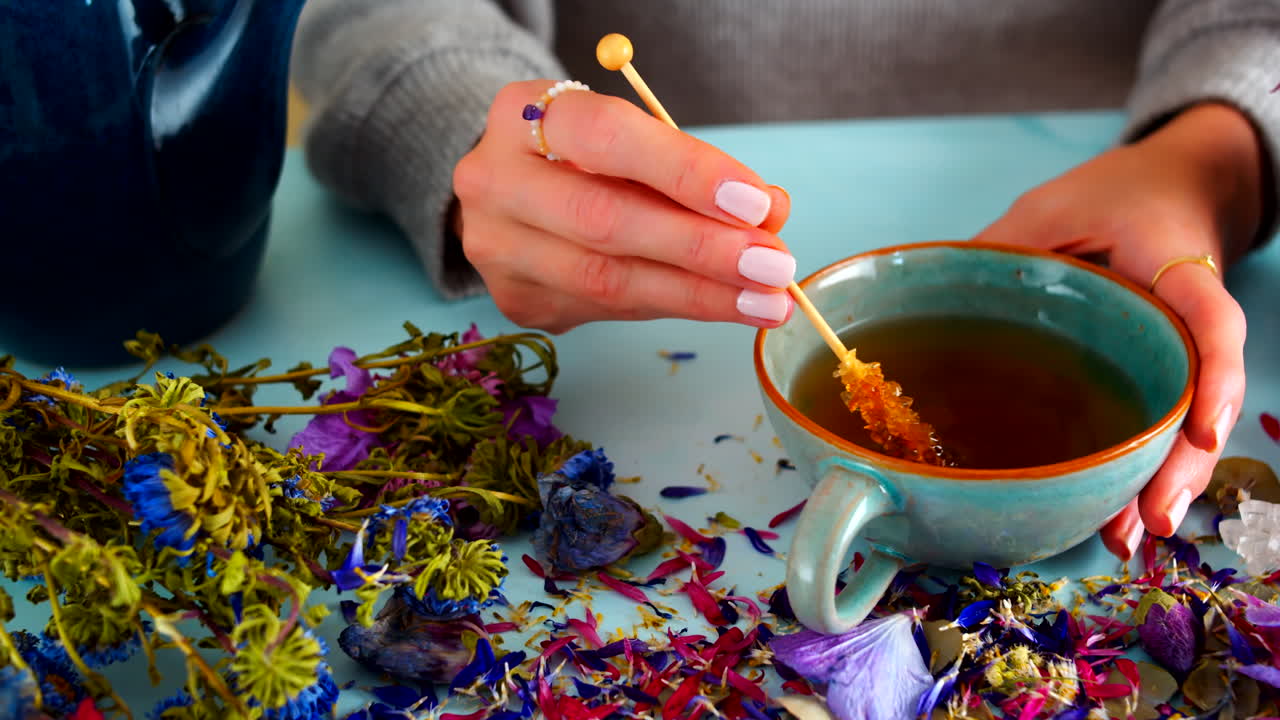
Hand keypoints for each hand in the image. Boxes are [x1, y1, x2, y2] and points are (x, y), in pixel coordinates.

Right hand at [452, 80, 793, 333]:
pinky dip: (671, 306)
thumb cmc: (587, 156)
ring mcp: (496, 246)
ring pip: (606, 280)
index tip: (755, 204)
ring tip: (765, 301)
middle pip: (605, 220)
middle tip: (774, 266)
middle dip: (701, 248)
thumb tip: (770, 212)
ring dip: (699, 294)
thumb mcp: (633, 138)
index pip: (606, 138)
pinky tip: (719, 306)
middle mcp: (493, 180)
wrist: (513, 190)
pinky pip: (607, 309)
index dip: (685, 171)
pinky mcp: (515, 297)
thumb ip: (692, 167)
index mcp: (521, 115)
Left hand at [975, 103, 1263, 560]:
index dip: (1215, 379)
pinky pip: (1162, 421)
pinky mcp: (1163, 370)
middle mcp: (1191, 317)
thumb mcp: (1049, 208)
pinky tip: (1117, 514)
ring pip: (1186, 423)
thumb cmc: (1110, 195)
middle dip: (1181, 465)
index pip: (1211, 321)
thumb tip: (927, 299)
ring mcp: (1182, 350)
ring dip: (1161, 483)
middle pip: (1204, 396)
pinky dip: (1143, 467)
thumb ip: (1002, 247)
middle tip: (1150, 520)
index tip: (1204, 432)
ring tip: (1127, 537)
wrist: (1172, 188)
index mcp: (1175, 265)